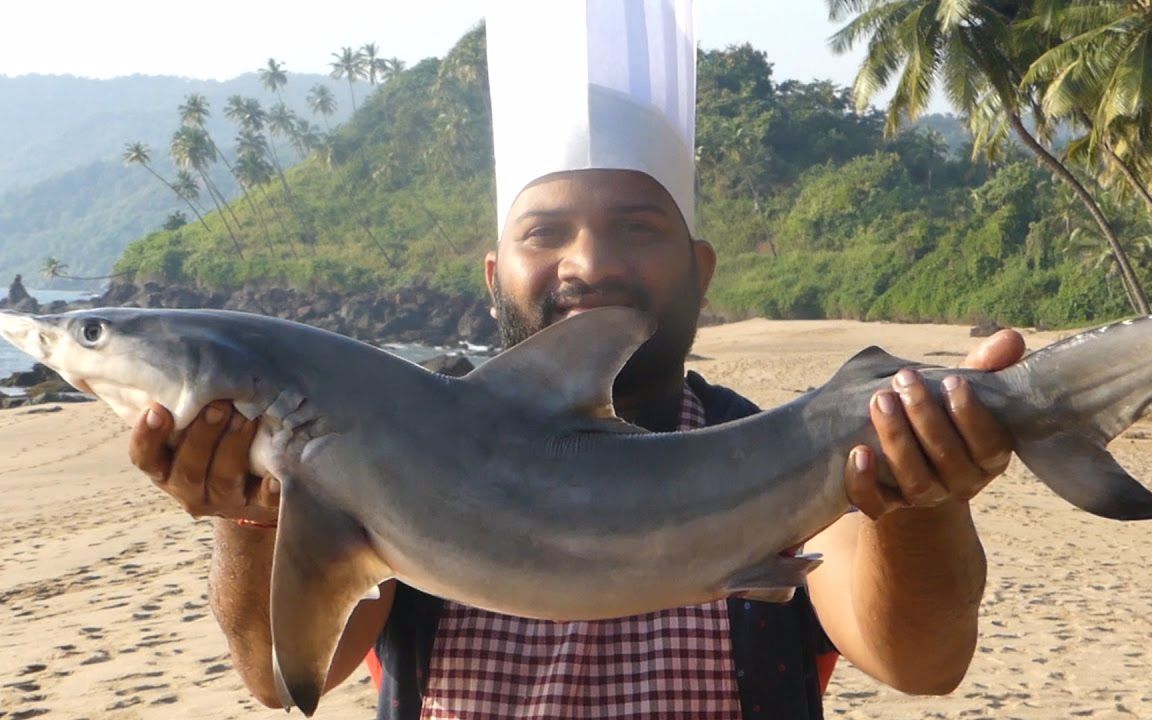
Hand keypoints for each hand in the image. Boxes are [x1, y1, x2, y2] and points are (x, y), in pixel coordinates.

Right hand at [128, 400, 279, 523]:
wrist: (250, 485)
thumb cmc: (214, 440)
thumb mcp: (192, 427)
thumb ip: (185, 408)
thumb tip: (186, 365)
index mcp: (165, 469)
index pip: (145, 458)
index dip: (147, 437)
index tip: (156, 408)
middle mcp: (189, 490)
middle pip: (188, 470)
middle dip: (203, 436)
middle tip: (219, 405)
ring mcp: (224, 501)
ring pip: (223, 480)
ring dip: (234, 448)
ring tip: (247, 419)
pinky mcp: (257, 506)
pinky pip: (263, 503)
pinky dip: (268, 491)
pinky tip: (274, 479)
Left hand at [845, 329, 1025, 518]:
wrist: (917, 465)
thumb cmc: (946, 418)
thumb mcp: (965, 394)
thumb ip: (986, 369)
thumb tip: (1010, 337)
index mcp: (988, 457)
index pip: (988, 444)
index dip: (971, 415)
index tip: (952, 379)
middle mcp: (960, 483)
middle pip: (947, 458)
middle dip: (925, 417)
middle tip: (904, 378)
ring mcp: (924, 497)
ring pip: (914, 480)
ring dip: (897, 440)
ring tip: (880, 400)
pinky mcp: (888, 506)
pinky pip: (876, 504)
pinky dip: (863, 481)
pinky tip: (857, 452)